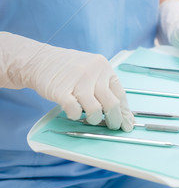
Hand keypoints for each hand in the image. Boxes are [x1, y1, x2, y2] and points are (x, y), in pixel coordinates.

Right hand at [0, 32, 133, 131]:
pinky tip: (74, 113)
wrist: (42, 60)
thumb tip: (120, 111)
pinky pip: (75, 111)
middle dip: (114, 120)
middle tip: (112, 127)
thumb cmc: (69, 69)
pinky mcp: (62, 90)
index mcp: (103, 67)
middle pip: (111, 104)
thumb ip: (104, 85)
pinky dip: (76, 116)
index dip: (125, 112)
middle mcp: (94, 72)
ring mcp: (78, 80)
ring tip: (89, 118)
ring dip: (94, 119)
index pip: (120, 93)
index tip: (127, 124)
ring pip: (95, 110)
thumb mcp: (91, 69)